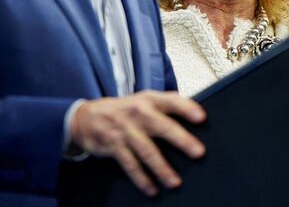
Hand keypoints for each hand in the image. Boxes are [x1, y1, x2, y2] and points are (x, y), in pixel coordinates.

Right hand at [69, 90, 205, 196]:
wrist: (87, 116)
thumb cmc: (124, 110)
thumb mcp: (143, 100)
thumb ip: (166, 105)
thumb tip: (196, 114)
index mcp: (149, 100)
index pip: (171, 100)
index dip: (186, 108)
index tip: (201, 117)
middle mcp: (138, 113)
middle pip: (162, 126)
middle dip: (181, 139)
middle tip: (198, 152)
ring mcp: (126, 130)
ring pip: (147, 150)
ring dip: (161, 167)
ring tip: (175, 182)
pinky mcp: (114, 146)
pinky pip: (130, 164)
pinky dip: (141, 179)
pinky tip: (152, 189)